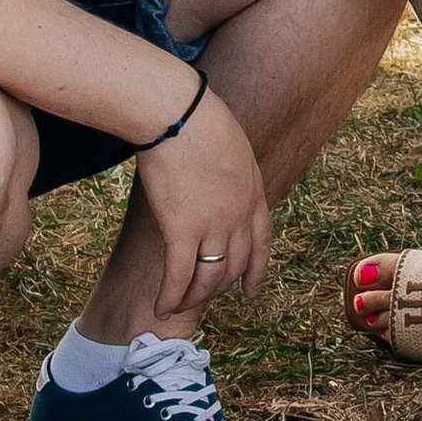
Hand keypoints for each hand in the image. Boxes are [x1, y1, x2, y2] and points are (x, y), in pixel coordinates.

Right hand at [135, 88, 272, 314]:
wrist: (179, 113)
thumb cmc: (198, 120)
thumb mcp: (232, 147)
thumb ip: (232, 174)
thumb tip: (219, 184)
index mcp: (254, 194)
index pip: (261, 244)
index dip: (256, 272)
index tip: (250, 291)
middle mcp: (239, 216)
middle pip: (234, 266)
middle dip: (218, 288)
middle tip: (201, 298)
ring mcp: (213, 224)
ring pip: (208, 277)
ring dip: (192, 298)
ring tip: (177, 306)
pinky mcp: (182, 229)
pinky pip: (179, 275)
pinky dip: (170, 296)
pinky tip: (160, 307)